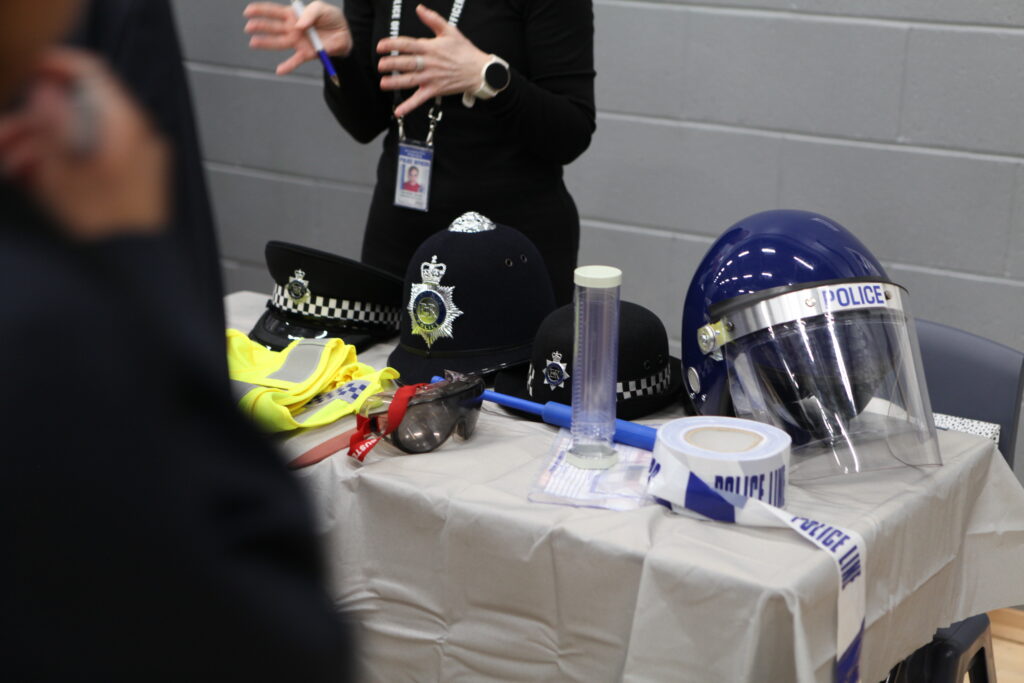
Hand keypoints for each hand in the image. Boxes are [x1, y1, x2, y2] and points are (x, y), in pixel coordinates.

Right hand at [0, 48, 168, 240]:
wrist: (135, 268)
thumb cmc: (101, 224)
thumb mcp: (60, 171)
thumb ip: (51, 124)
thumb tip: (47, 89)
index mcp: (126, 124)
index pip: (92, 72)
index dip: (55, 64)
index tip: (27, 70)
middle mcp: (139, 134)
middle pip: (80, 108)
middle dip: (35, 121)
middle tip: (4, 138)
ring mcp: (141, 157)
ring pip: (83, 135)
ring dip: (43, 145)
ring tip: (13, 166)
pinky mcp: (136, 178)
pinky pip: (97, 156)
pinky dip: (66, 161)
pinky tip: (35, 179)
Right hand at [244, 1, 351, 74]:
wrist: (345, 34)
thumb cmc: (331, 18)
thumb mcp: (322, 8)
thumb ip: (310, 13)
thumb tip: (298, 25)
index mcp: (293, 15)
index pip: (274, 12)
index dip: (260, 10)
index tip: (248, 11)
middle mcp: (292, 29)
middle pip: (273, 27)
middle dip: (260, 26)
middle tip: (248, 27)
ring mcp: (298, 42)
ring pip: (279, 42)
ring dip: (266, 43)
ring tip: (253, 43)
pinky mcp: (307, 53)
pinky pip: (296, 60)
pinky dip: (288, 66)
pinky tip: (278, 71)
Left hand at [377, 4, 489, 117]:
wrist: (479, 71)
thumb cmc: (465, 51)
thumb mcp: (450, 31)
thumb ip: (433, 19)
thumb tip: (419, 8)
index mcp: (431, 48)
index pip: (408, 44)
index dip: (392, 44)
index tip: (381, 46)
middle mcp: (429, 63)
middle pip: (407, 63)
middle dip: (392, 64)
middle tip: (380, 65)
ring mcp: (432, 78)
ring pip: (410, 80)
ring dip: (396, 83)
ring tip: (383, 83)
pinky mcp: (435, 90)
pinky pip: (420, 99)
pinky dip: (409, 106)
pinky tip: (398, 112)